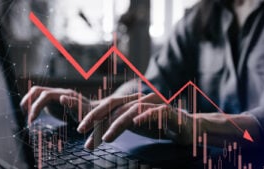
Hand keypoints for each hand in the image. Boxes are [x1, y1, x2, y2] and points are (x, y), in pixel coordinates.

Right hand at [20, 86, 90, 124]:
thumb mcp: (84, 110)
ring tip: (24, 115)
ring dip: (28, 101)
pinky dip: (32, 105)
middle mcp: (60, 92)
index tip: (32, 118)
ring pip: (36, 92)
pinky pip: (39, 99)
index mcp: (66, 94)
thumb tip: (62, 97)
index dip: (37, 105)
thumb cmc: (91, 113)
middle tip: (26, 117)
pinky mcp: (53, 101)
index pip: (46, 95)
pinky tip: (30, 115)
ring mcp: (56, 95)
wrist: (94, 112)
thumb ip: (74, 104)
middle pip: (38, 91)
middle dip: (29, 102)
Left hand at [77, 93, 191, 148]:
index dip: (92, 116)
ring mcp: (153, 104)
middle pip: (114, 105)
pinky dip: (145, 116)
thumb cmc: (156, 126)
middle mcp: (138, 100)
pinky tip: (136, 123)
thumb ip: (117, 125)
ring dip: (117, 124)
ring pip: (131, 110)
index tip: (79, 130)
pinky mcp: (167, 110)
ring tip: (106, 138)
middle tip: (82, 131)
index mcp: (129, 103)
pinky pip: (155, 112)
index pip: (107, 107)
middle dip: (96, 117)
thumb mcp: (133, 125)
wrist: (184, 126)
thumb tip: (97, 133)